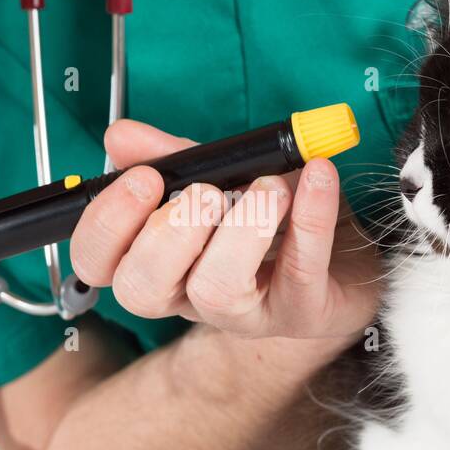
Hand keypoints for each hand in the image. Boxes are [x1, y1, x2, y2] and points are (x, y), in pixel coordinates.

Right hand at [68, 119, 380, 339]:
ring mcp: (247, 312)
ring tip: (268, 188)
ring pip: (216, 293)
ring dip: (239, 231)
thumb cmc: (275, 219)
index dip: (106, 226)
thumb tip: (120, 137)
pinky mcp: (303, 312)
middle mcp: (191, 296)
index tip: (141, 179)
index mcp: (160, 262)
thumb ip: (173, 158)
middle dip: (163, 236)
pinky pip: (300, 273)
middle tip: (202, 193)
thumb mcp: (221, 179)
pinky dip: (311, 218)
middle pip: (142, 290)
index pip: (100, 264)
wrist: (350, 256)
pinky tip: (319, 177)